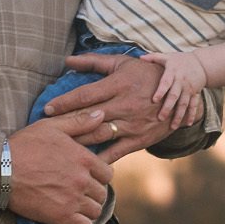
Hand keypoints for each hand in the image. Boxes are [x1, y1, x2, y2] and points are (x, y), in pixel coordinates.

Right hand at [6, 110, 112, 223]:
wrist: (0, 170)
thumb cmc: (23, 146)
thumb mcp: (51, 126)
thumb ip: (78, 122)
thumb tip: (101, 115)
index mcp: (83, 159)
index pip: (107, 174)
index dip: (98, 176)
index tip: (87, 178)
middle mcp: (82, 180)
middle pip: (102, 193)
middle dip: (93, 193)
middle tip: (80, 193)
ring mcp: (73, 199)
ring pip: (95, 211)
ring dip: (87, 209)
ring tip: (75, 206)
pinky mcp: (61, 217)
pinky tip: (72, 220)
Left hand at [46, 54, 190, 161]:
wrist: (179, 94)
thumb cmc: (146, 75)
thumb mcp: (122, 64)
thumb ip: (94, 62)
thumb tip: (67, 60)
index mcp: (119, 84)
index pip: (86, 94)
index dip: (65, 103)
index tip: (47, 109)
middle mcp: (124, 105)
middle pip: (88, 117)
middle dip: (65, 124)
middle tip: (45, 130)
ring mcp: (132, 124)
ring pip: (99, 135)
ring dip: (77, 142)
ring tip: (58, 147)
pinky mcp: (139, 140)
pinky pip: (116, 152)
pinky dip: (99, 159)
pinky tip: (83, 163)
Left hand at [140, 50, 205, 126]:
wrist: (201, 63)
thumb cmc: (180, 60)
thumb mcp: (167, 56)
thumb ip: (153, 57)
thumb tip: (139, 57)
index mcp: (173, 72)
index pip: (166, 82)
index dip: (160, 91)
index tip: (154, 100)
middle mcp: (181, 82)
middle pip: (175, 96)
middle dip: (168, 107)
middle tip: (160, 118)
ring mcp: (189, 89)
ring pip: (184, 103)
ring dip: (179, 115)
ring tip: (173, 126)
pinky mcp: (195, 94)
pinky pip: (194, 105)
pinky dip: (192, 115)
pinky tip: (188, 124)